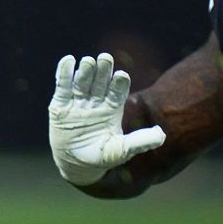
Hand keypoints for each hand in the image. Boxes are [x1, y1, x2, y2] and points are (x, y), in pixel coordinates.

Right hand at [48, 53, 165, 185]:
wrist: (76, 164)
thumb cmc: (102, 157)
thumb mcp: (122, 150)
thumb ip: (140, 142)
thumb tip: (162, 134)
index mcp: (112, 108)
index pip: (117, 91)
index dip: (119, 83)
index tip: (121, 76)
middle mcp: (96, 101)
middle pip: (100, 82)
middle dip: (103, 71)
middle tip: (106, 58)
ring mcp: (78, 102)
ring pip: (82, 82)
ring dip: (86, 70)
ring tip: (89, 61)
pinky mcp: (60, 105)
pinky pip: (63, 86)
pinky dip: (64, 73)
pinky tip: (68, 60)